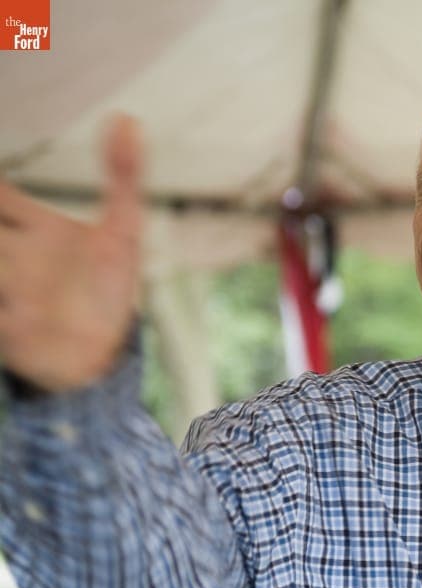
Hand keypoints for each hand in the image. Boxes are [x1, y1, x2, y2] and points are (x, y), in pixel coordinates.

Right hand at [0, 115, 143, 391]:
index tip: (6, 197)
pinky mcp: (8, 332)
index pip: (0, 196)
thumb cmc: (104, 286)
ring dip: (5, 270)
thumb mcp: (122, 231)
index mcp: (33, 225)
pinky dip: (7, 314)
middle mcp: (11, 254)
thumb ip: (124, 176)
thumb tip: (126, 119)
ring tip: (17, 275)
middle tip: (15, 246)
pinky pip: (2, 320)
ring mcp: (8, 291)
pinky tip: (16, 312)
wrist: (101, 351)